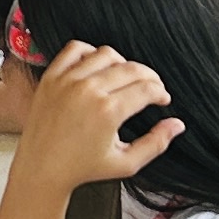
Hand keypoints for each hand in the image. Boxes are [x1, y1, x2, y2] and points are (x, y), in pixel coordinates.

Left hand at [19, 37, 181, 190]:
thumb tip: (178, 124)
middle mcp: (88, 90)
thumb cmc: (82, 168)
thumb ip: (156, 143)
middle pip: (132, 69)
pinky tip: (99, 67)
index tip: (162, 100)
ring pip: (107, 54)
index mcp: (108, 112)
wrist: (40, 168)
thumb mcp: (125, 163)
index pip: (147, 89)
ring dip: (124, 64)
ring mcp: (67, 81)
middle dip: (150, 77)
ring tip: (127, 79)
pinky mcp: (51, 77)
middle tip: (152, 88)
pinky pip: (75, 49)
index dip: (161, 93)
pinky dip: (91, 52)